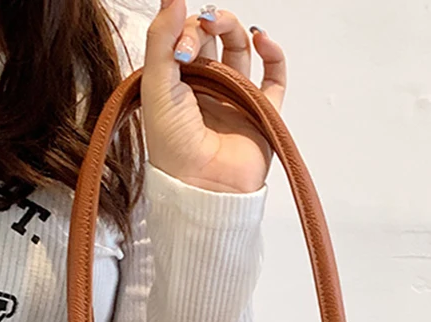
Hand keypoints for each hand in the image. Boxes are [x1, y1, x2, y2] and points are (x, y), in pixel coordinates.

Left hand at [141, 1, 286, 193]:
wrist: (203, 187)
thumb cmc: (174, 148)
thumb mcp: (156, 86)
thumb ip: (161, 39)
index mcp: (177, 82)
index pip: (185, 37)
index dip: (186, 29)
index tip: (183, 48)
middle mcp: (207, 87)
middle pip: (213, 37)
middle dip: (209, 24)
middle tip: (203, 31)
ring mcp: (236, 98)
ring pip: (241, 50)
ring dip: (235, 30)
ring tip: (230, 29)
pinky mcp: (263, 111)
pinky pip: (274, 76)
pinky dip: (273, 54)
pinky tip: (262, 39)